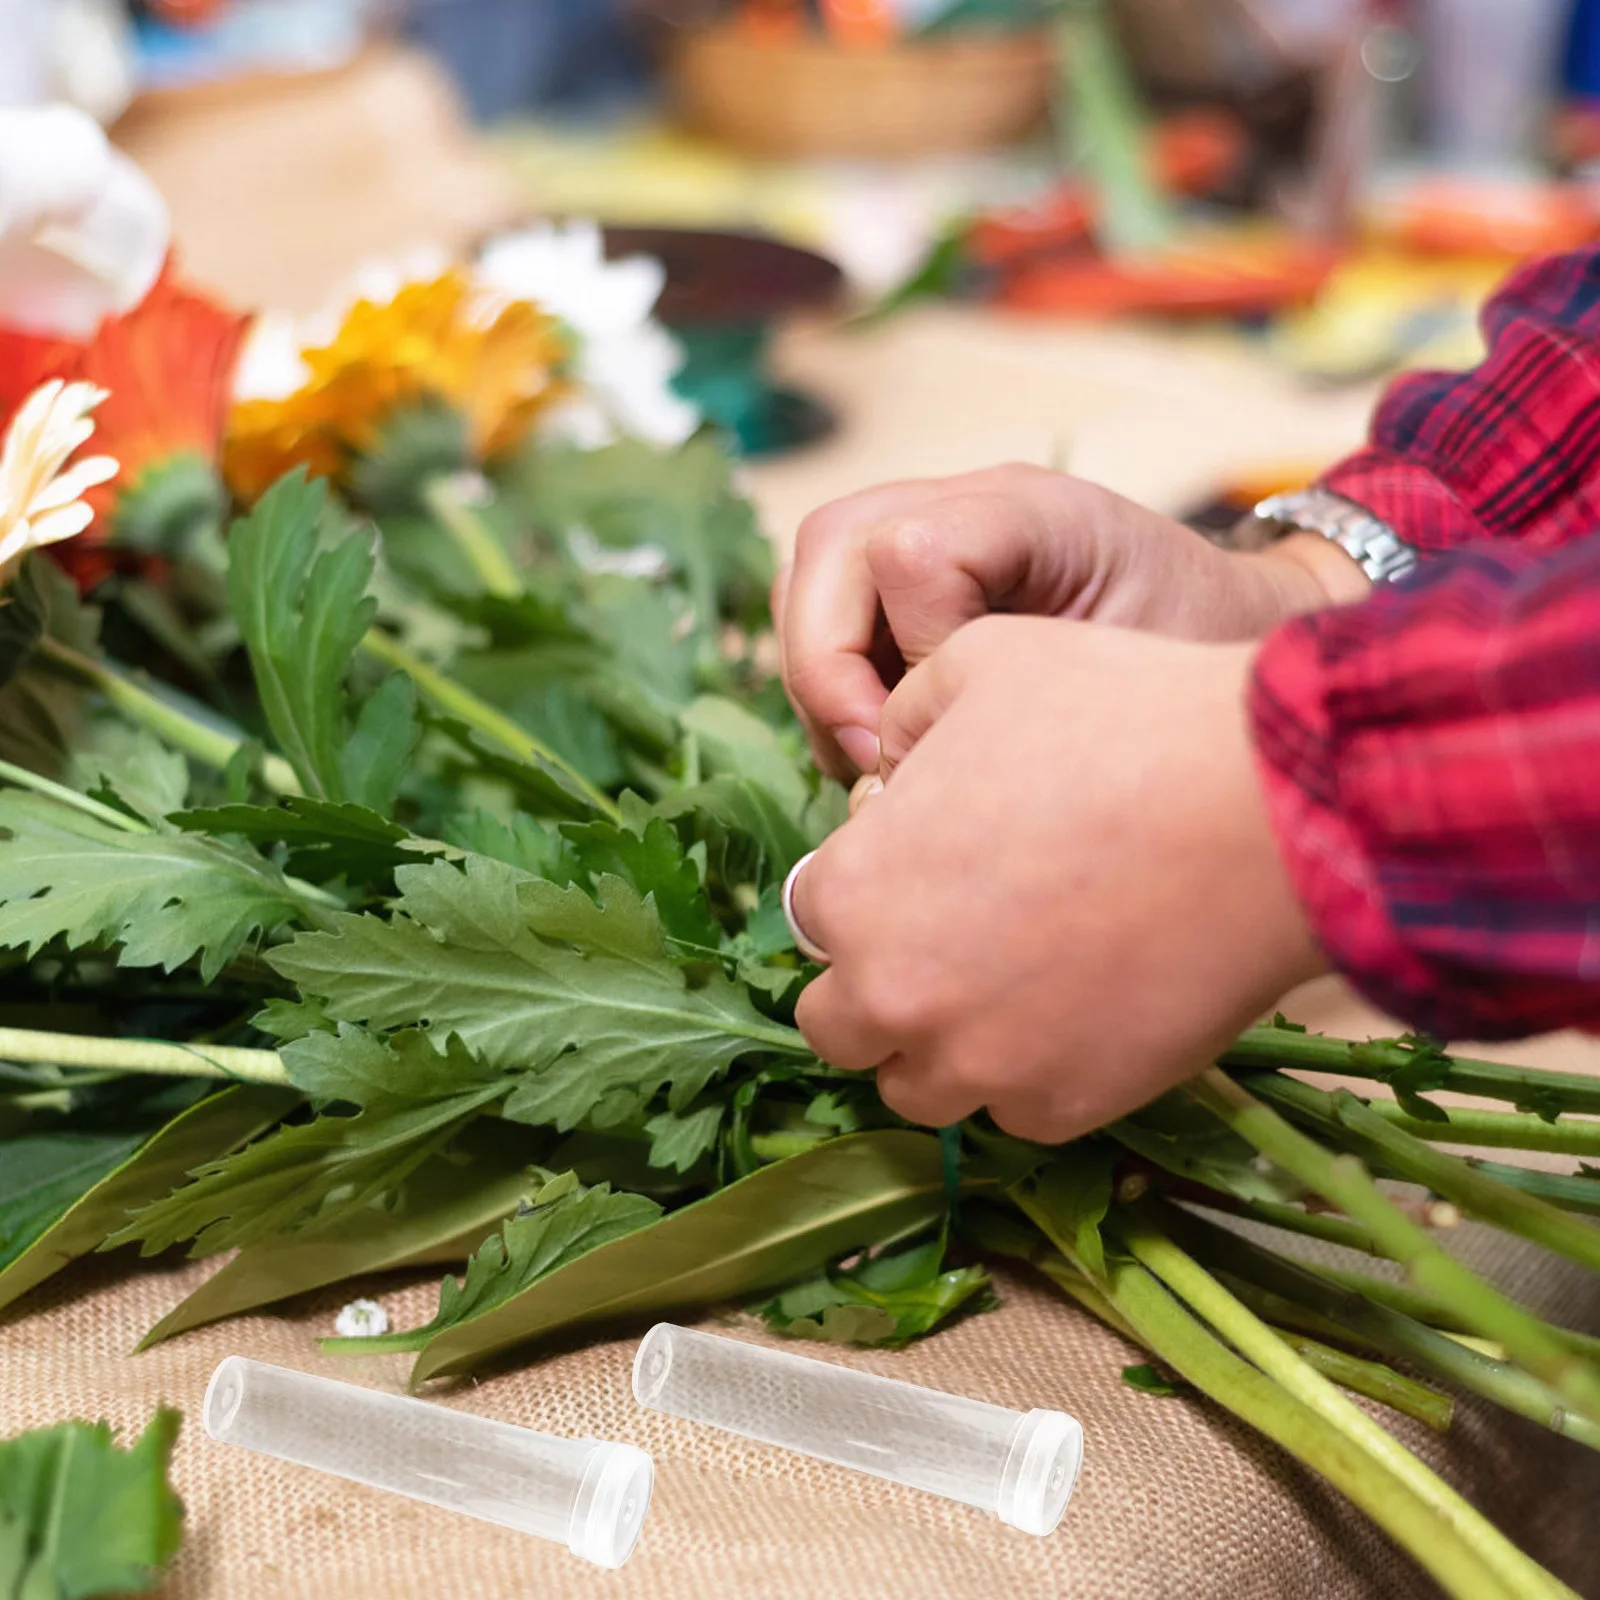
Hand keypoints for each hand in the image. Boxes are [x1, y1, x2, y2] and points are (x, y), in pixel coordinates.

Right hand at [774, 463, 1368, 779]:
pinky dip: (835, 681)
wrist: (1238, 632)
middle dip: (824, 667)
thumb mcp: (1121, 683)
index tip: (942, 733)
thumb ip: (1008, 700)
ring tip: (876, 755)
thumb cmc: (1195, 662)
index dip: (909, 654)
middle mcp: (970, 499)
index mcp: (1035, 509)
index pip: (907, 550)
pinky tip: (886, 736)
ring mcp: (935, 524)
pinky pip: (827, 608)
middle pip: (827, 544)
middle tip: (873, 759)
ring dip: (819, 678)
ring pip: (808, 577)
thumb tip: (885, 775)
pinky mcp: (914, 574)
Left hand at [789, 615, 1327, 1141]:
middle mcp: (892, 994)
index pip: (809, 918)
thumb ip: (905, 718)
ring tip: (1008, 991)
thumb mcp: (977, 664)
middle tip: (948, 943)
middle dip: (876, 987)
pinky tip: (1079, 1013)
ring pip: (917, 1086)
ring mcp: (976, 1062)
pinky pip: (1016, 1110)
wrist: (1260, 812)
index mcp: (850, 891)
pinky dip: (1031, 1073)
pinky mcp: (1063, 1108)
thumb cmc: (1112, 719)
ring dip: (941, 1046)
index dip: (859, 892)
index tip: (910, 876)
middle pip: (841, 1025)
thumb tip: (893, 765)